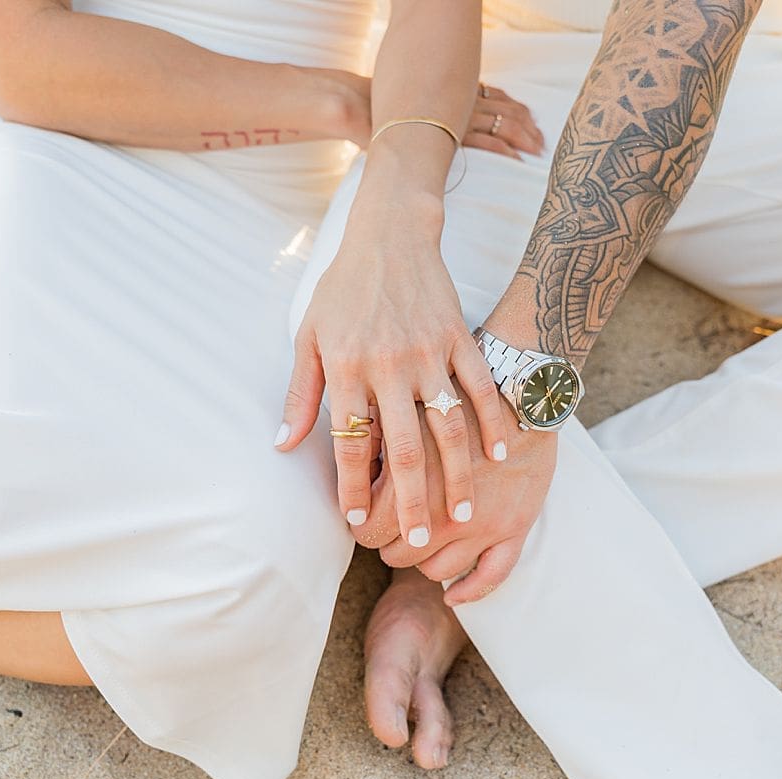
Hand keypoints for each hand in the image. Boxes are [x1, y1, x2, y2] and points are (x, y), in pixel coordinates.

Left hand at [276, 198, 508, 547]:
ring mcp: (430, 354)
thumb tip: (282, 445)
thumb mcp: (308, 336)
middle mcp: (390, 366)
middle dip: (412, 502)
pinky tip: (499, 457)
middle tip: (421, 541)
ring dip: (458, 477)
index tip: (357, 523)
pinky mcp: (460, 339)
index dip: (353, 488)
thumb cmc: (342, 289)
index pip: (350, 443)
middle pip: (404, 449)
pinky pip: (481, 390)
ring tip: (463, 515)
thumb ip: (299, 394)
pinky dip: (492, 424)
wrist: (390, 235)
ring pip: (448, 428)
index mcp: (348, 368)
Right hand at [316, 73, 543, 156]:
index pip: (492, 96)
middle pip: (503, 110)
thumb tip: (432, 123)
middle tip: (541, 137)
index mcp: (451, 93)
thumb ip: (428, 112)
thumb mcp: (409, 105)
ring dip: (522, 137)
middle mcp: (457, 103)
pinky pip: (484, 143)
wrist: (358, 108)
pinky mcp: (446, 139)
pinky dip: (504, 151)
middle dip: (525, 124)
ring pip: (500, 124)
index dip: (513, 107)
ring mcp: (454, 120)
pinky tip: (517, 160)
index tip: (529, 117)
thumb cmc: (377, 111)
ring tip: (538, 149)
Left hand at [353, 377, 557, 605]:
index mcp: (410, 483)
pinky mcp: (514, 527)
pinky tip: (452, 596)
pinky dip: (468, 592)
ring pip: (435, 570)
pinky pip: (490, 578)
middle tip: (390, 526)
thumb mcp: (402, 406)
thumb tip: (339, 456)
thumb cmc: (457, 394)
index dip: (360, 523)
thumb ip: (368, 438)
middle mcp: (442, 512)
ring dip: (422, 561)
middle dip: (389, 542)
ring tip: (422, 541)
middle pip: (396, 554)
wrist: (522, 388)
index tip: (363, 514)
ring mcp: (481, 524)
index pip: (366, 529)